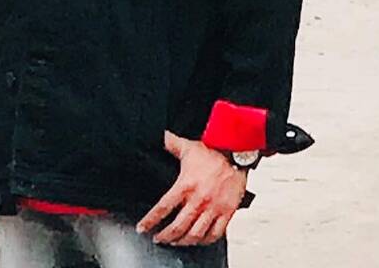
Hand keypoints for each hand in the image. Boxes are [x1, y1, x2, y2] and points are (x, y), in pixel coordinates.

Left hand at [136, 132, 246, 247]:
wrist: (236, 152)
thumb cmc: (213, 151)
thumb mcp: (187, 146)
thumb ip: (170, 143)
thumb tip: (160, 137)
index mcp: (186, 185)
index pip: (163, 208)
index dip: (150, 221)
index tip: (143, 228)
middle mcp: (199, 199)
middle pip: (178, 227)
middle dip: (165, 236)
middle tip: (159, 239)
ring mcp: (214, 208)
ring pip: (195, 234)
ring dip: (183, 242)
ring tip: (175, 242)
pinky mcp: (227, 212)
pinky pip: (216, 234)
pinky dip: (205, 241)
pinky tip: (198, 241)